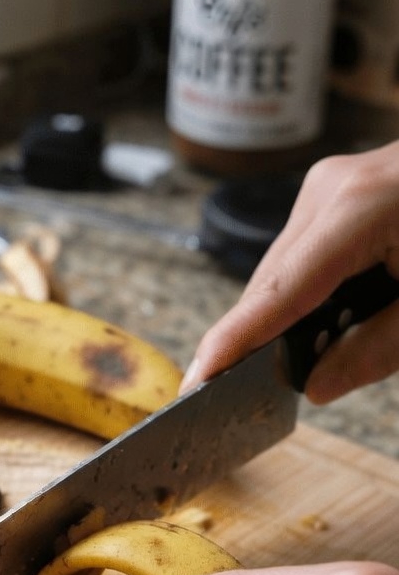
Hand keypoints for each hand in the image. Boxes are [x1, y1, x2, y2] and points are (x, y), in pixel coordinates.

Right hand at [181, 142, 398, 403]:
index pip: (274, 294)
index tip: (196, 382)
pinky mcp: (341, 190)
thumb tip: (318, 386)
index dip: (232, 343)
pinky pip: (307, 253)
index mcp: (356, 212)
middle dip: (269, 338)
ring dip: (298, 315)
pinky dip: (316, 291)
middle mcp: (330, 190)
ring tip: (332, 347)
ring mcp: (332, 184)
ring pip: (286, 270)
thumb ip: (376, 350)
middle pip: (272, 283)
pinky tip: (342, 314)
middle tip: (274, 390)